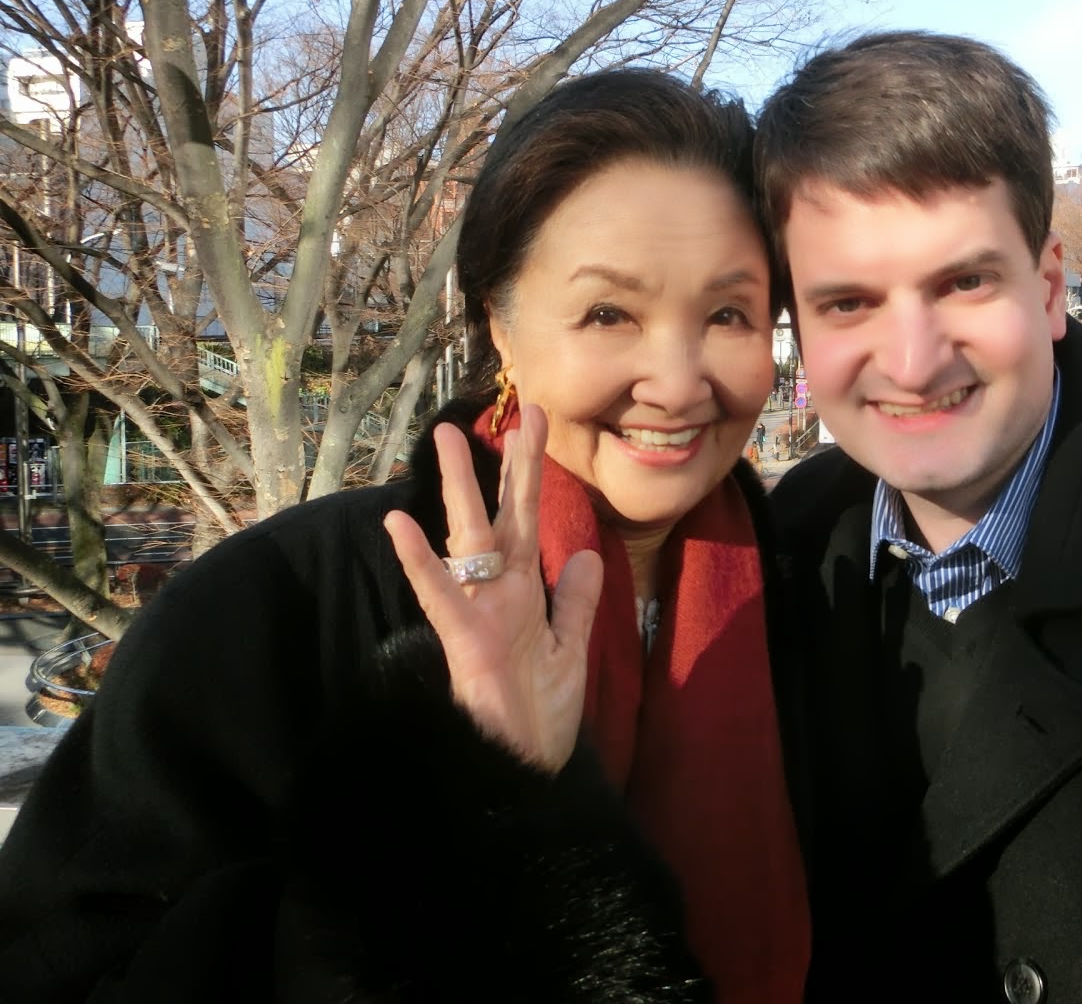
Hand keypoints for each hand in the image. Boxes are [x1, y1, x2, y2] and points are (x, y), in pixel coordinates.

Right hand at [384, 407, 602, 770]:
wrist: (523, 770)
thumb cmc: (540, 716)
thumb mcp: (570, 651)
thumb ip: (574, 602)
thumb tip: (584, 554)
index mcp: (525, 592)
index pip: (529, 520)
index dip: (531, 475)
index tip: (536, 426)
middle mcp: (499, 591)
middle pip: (505, 514)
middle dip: (509, 464)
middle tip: (514, 409)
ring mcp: (478, 611)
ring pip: (469, 538)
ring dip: (459, 489)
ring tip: (447, 438)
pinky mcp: (461, 640)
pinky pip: (439, 594)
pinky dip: (420, 562)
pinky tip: (399, 525)